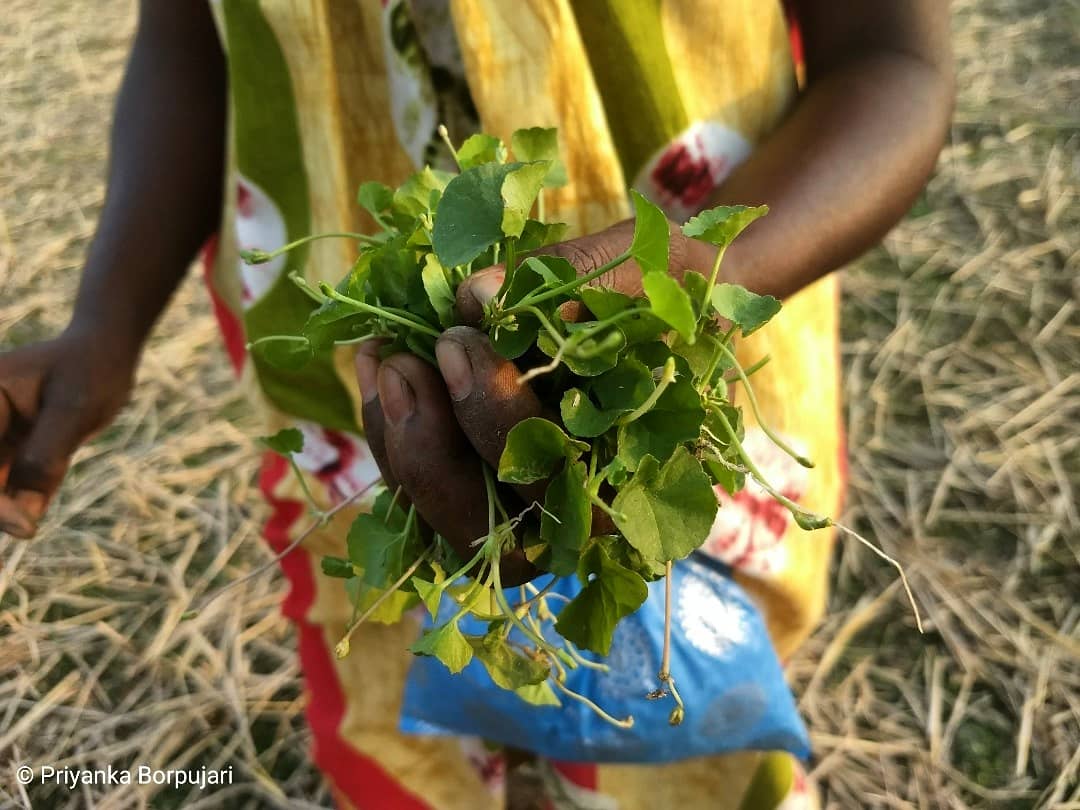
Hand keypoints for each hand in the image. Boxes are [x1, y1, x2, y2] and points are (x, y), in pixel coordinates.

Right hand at [0, 327, 135, 537]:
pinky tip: (27, 526)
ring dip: (5, 513)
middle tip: (15, 547)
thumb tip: (22, 521)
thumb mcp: (73, 410)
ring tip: (15, 549)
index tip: (22, 528)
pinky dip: (19, 508)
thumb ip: (45, 459)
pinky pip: (11, 488)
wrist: (107, 353)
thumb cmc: (91, 369)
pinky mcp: (14, 452)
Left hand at [353, 219, 712, 583]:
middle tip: (412, 355)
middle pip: (489, 527)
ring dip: (400, 441)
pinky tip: (378, 362)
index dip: (499, 420)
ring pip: (442, 515)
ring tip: (385, 353)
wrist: (665, 302)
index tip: (461, 334)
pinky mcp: (478, 487)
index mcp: (637, 476)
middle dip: (436, 446)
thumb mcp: (647, 266)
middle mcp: (580, 517)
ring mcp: (523, 510)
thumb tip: (475, 298)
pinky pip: (420, 487)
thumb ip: (578, 278)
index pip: (560, 483)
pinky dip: (390, 431)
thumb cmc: (669, 288)